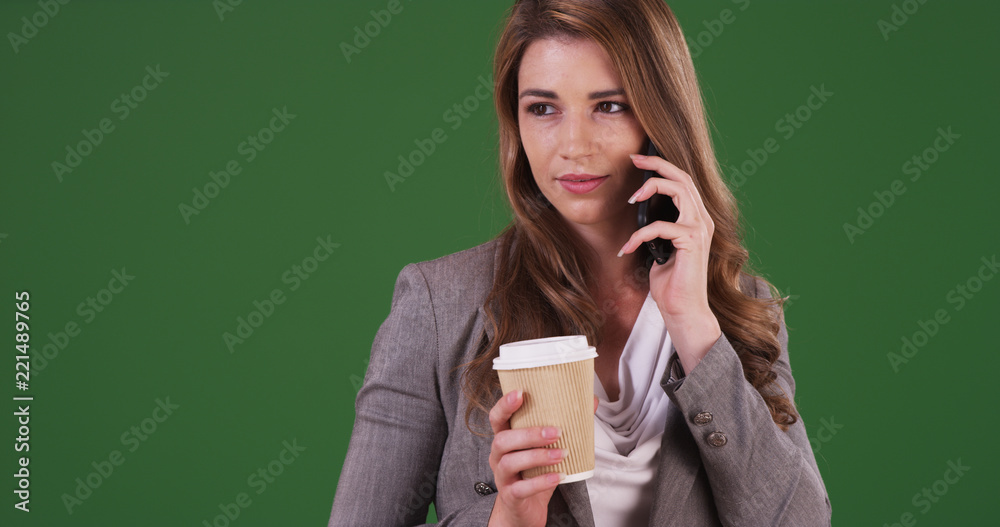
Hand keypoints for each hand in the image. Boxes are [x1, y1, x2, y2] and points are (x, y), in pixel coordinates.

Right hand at [487, 390, 568, 526]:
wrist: (526, 509)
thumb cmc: (534, 473)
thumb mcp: (546, 449)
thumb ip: (565, 425)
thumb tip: (590, 401)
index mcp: (506, 439)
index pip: (497, 418)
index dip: (504, 405)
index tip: (520, 393)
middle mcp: (498, 456)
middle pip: (502, 440)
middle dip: (529, 434)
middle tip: (556, 432)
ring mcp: (502, 477)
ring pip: (510, 462)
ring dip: (537, 457)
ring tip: (561, 454)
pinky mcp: (511, 496)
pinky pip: (521, 489)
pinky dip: (540, 482)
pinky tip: (558, 476)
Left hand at [618, 153, 720, 372]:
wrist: (682, 310)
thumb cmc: (671, 282)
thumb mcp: (659, 247)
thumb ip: (657, 228)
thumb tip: (639, 211)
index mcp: (696, 218)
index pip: (683, 182)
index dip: (662, 167)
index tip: (639, 160)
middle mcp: (702, 220)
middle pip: (683, 177)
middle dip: (657, 165)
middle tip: (634, 160)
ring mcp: (700, 229)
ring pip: (679, 191)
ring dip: (650, 189)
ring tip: (630, 199)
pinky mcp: (692, 242)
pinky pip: (662, 226)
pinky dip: (640, 234)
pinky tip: (627, 248)